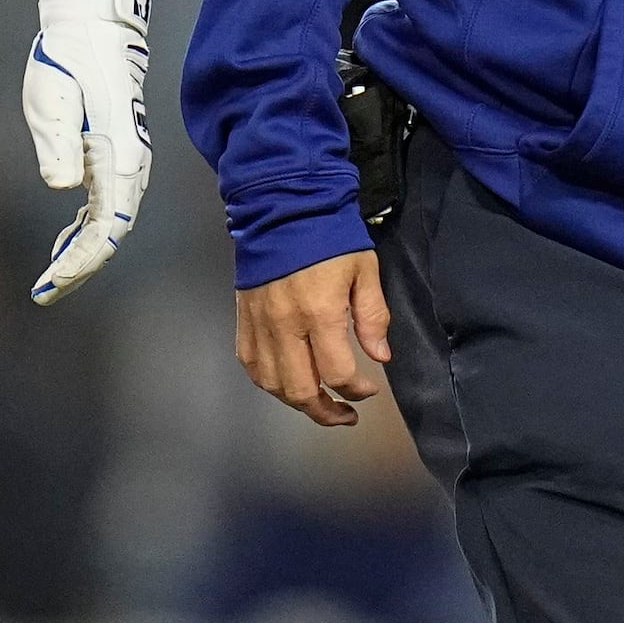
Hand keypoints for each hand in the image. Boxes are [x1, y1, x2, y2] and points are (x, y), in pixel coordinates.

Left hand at [20, 0, 152, 300]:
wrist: (94, 25)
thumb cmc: (68, 57)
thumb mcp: (51, 98)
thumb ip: (58, 145)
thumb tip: (63, 186)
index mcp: (117, 156)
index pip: (106, 230)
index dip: (81, 263)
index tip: (52, 282)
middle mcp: (131, 164)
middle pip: (112, 234)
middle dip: (79, 268)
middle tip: (45, 292)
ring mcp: (128, 159)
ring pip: (111, 223)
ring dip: (82, 252)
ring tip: (50, 275)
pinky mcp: (117, 153)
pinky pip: (107, 206)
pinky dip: (84, 230)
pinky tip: (62, 241)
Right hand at [235, 250, 393, 427]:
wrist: (282, 208)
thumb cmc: (329, 237)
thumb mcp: (364, 270)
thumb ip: (372, 316)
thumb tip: (380, 357)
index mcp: (320, 312)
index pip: (337, 372)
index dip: (356, 390)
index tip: (369, 389)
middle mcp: (286, 325)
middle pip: (301, 389)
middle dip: (326, 411)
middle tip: (345, 414)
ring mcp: (260, 324)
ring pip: (272, 384)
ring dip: (297, 401)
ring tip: (317, 403)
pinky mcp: (244, 320)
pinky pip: (251, 365)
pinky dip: (269, 382)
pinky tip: (286, 383)